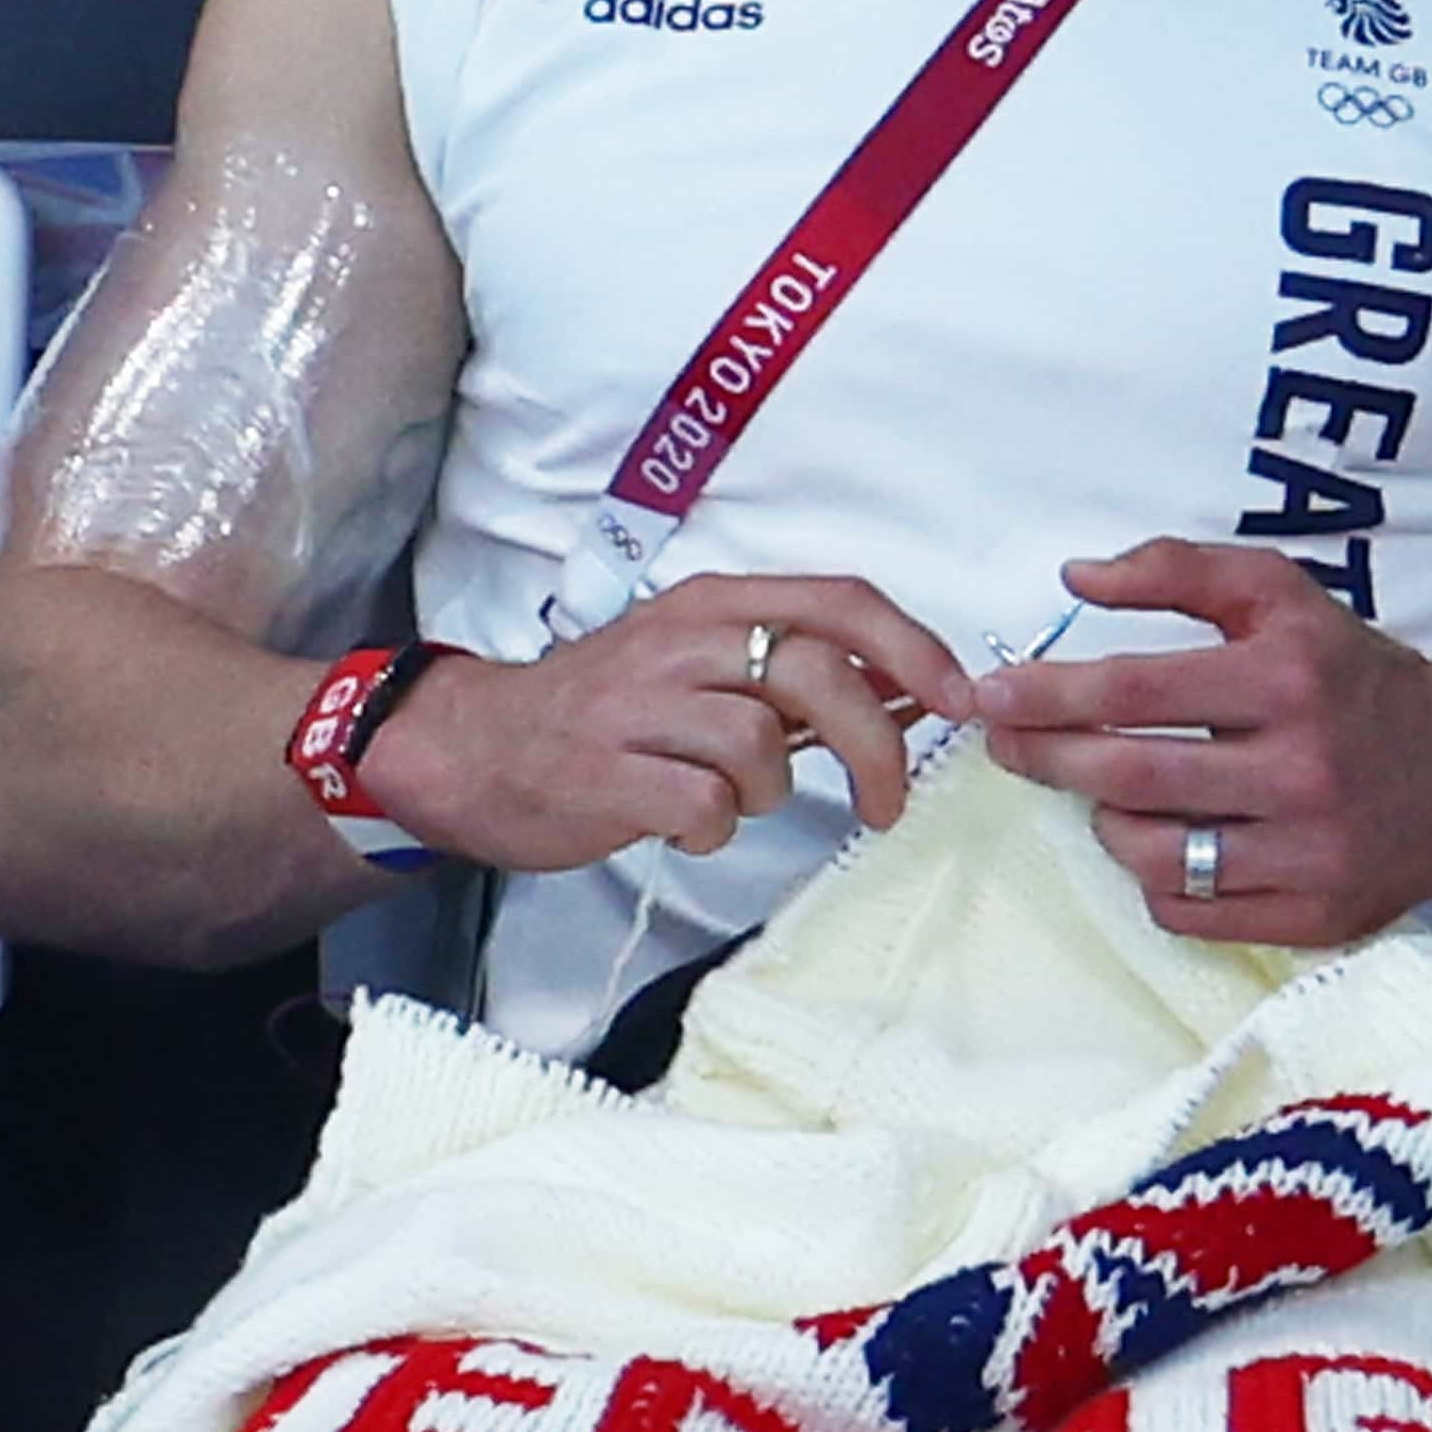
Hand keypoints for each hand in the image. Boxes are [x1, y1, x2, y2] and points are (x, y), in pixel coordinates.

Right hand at [358, 575, 969, 873]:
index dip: (914, 650)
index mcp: (713, 603)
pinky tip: (685, 825)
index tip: (959, 703)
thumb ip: (797, 673)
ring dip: (770, 793)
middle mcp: (681, 641)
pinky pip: (704, 808)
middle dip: (876, 749)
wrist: (472, 749)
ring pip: (761, 748)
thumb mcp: (700, 665)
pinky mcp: (608, 774)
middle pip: (817, 676)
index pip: (840, 601)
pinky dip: (712, 830)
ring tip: (731, 800)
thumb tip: (913, 690)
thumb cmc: (605, 712)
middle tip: (886, 805)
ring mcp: (639, 707)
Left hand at [976, 537, 1431, 943]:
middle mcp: (1306, 767)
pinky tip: (1162, 842)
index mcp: (1292, 677)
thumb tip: (1077, 577)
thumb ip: (1180, 570)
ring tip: (1106, 790)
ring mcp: (1311, 852)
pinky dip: (1155, 878)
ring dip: (1106, 819)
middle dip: (1047, 758)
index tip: (992, 695)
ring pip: (1153, 852)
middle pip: (1131, 774)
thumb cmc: (1351, 679)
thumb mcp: (1283, 598)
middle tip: (1007, 746)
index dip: (1050, 692)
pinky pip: (1186, 911)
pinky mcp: (1314, 916)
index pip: (1139, 687)